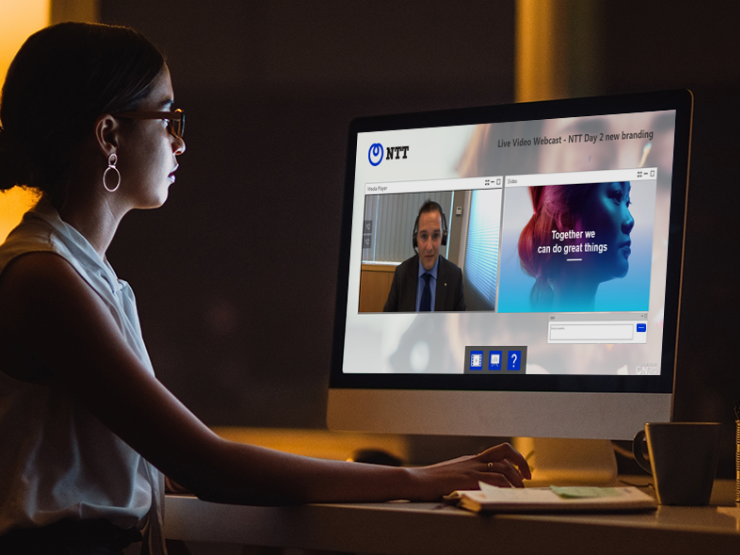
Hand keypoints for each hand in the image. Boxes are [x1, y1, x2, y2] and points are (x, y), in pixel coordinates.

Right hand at [406, 443, 530, 499]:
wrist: (415, 480)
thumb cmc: (429, 482)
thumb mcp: (450, 477)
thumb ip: (464, 480)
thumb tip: (476, 490)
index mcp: (470, 460)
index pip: (497, 453)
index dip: (513, 459)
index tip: (520, 472)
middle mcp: (473, 460)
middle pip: (504, 452)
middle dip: (521, 462)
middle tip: (527, 477)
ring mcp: (471, 469)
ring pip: (503, 467)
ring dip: (516, 478)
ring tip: (520, 490)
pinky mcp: (468, 479)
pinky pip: (494, 479)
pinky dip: (505, 486)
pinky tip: (507, 493)